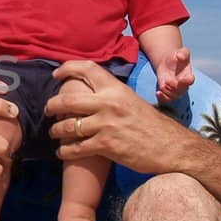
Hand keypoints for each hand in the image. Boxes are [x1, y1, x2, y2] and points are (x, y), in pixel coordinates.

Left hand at [46, 60, 196, 175]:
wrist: (171, 146)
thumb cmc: (150, 124)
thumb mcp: (131, 100)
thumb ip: (110, 95)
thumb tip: (88, 92)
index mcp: (116, 88)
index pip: (86, 69)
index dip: (67, 68)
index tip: (57, 74)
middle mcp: (109, 103)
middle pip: (67, 100)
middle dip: (52, 106)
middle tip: (48, 111)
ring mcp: (106, 124)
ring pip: (67, 126)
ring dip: (56, 131)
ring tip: (55, 133)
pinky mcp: (106, 145)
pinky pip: (76, 148)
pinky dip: (65, 151)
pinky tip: (63, 152)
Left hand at [154, 46, 194, 101]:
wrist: (168, 63)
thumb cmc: (177, 57)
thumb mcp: (181, 52)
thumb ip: (183, 53)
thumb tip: (179, 55)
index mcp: (188, 75)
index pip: (190, 80)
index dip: (186, 81)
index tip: (180, 79)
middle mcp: (183, 84)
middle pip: (182, 90)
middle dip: (174, 87)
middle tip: (168, 80)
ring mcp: (176, 89)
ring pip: (174, 96)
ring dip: (168, 91)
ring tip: (163, 84)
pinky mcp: (168, 92)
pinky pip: (167, 99)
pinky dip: (162, 98)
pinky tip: (158, 93)